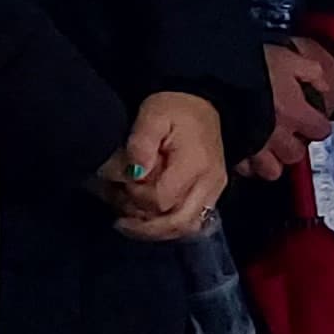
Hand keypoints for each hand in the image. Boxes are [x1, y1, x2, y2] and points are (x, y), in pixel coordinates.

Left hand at [99, 91, 226, 240]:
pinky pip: (191, 222)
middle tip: (119, 223)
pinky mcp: (212, 194)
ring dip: (156, 231)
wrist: (202, 103)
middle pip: (179, 223)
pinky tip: (148, 219)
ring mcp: (214, 191)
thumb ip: (141, 143)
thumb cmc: (174, 107)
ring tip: (131, 223)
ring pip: (187, 228)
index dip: (137, 198)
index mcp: (195, 164)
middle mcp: (210, 183)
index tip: (121, 183)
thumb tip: (134, 174)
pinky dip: (168, 225)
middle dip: (146, 228)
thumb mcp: (152, 115)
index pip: (162, 200)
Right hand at [241, 37, 333, 181]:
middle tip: (287, 132)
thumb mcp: (287, 58)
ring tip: (267, 145)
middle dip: (294, 145)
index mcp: (294, 112)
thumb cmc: (247, 67)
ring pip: (272, 170)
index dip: (318, 124)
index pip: (321, 130)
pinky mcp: (233, 153)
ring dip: (272, 160)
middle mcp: (277, 134)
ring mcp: (255, 147)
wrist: (212, 77)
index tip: (313, 119)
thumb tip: (323, 84)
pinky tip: (245, 148)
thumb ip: (311, 71)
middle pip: (296, 154)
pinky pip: (245, 169)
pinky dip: (247, 163)